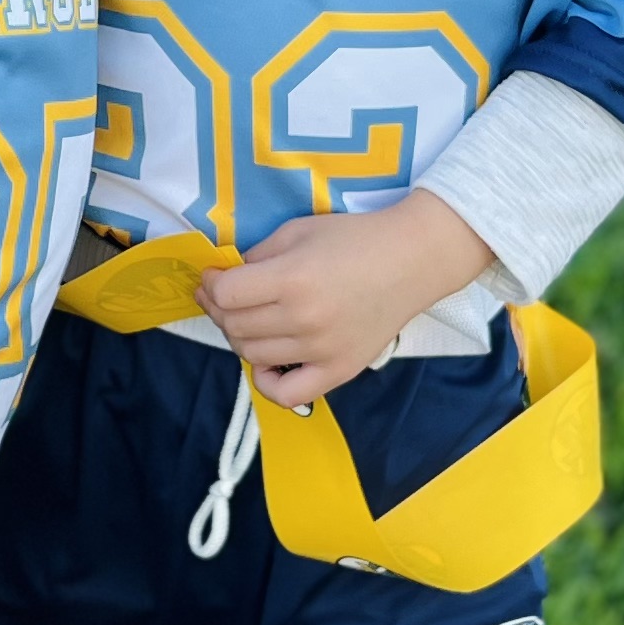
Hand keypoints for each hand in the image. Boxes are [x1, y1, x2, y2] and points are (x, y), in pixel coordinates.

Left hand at [198, 192, 494, 406]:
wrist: (413, 260)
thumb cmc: (355, 238)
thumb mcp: (297, 231)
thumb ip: (257, 256)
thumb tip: (226, 278)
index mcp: (292, 279)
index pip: (226, 295)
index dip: (210, 284)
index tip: (213, 276)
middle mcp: (304, 319)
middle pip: (235, 326)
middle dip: (221, 309)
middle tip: (227, 296)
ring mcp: (321, 350)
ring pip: (252, 356)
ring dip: (241, 338)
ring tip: (251, 320)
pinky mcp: (339, 370)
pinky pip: (286, 393)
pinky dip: (267, 381)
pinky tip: (269, 360)